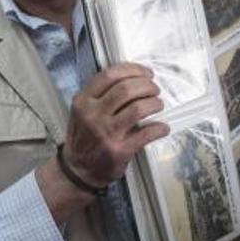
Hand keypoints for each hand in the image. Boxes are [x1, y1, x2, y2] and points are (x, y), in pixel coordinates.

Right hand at [61, 63, 169, 188]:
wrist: (78, 170)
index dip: (133, 70)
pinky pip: (146, 133)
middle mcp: (93, 115)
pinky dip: (159, 128)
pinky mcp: (119, 150)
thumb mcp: (81, 111)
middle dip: (147, 86)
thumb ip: (99, 95)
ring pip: (138, 108)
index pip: (110, 75)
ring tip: (157, 104)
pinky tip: (162, 127)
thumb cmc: (83, 139)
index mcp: (83, 101)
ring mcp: (106, 133)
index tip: (145, 73)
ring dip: (154, 103)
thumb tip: (132, 79)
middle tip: (154, 89)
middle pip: (126, 89)